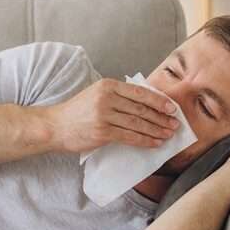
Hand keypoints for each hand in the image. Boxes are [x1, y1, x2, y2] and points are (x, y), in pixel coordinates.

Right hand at [46, 78, 180, 152]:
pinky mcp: (102, 132)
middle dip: (161, 118)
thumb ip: (117, 96)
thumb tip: (146, 103)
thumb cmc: (76, 112)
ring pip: (138, 123)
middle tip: (175, 124)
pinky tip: (155, 143)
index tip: (172, 108)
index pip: (140, 93)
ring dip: (156, 130)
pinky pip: (130, 136)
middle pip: (142, 108)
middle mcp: (106, 98)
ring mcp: (104, 115)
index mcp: (107, 86)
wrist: (54, 126)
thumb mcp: (95, 95)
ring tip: (168, 134)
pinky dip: (145, 140)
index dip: (159, 101)